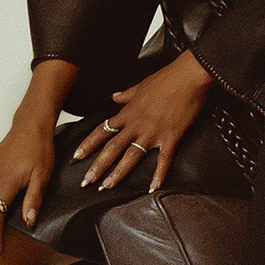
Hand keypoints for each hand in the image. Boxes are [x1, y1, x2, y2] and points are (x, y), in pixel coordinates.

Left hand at [74, 50, 212, 191]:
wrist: (188, 76)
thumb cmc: (167, 78)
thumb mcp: (140, 85)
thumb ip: (125, 95)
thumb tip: (113, 97)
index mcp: (129, 112)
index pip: (102, 131)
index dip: (88, 145)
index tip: (76, 157)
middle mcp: (137, 125)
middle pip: (112, 148)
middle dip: (97, 166)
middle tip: (87, 181)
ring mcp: (153, 132)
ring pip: (131, 156)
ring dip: (117, 173)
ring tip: (107, 186)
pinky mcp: (171, 137)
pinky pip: (163, 160)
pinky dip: (158, 175)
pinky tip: (153, 188)